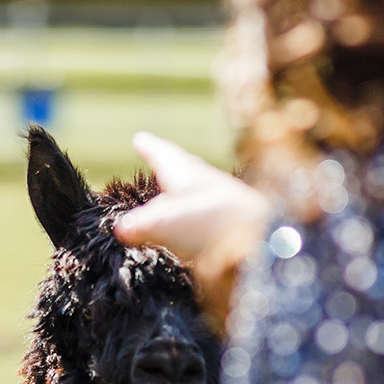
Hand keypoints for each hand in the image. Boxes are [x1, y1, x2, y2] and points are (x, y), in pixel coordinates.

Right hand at [114, 133, 270, 263]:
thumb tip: (122, 228)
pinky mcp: (229, 231)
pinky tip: (190, 233)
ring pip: (192, 197)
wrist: (261, 245)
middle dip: (168, 168)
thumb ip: (140, 225)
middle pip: (180, 172)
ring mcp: (219, 208)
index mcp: (185, 173)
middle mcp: (203, 185)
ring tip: (168, 200)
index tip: (140, 138)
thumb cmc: (210, 222)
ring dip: (179, 198)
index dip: (150, 149)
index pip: (162, 155)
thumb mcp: (164, 222)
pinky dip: (191, 221)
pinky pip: (202, 221)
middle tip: (156, 159)